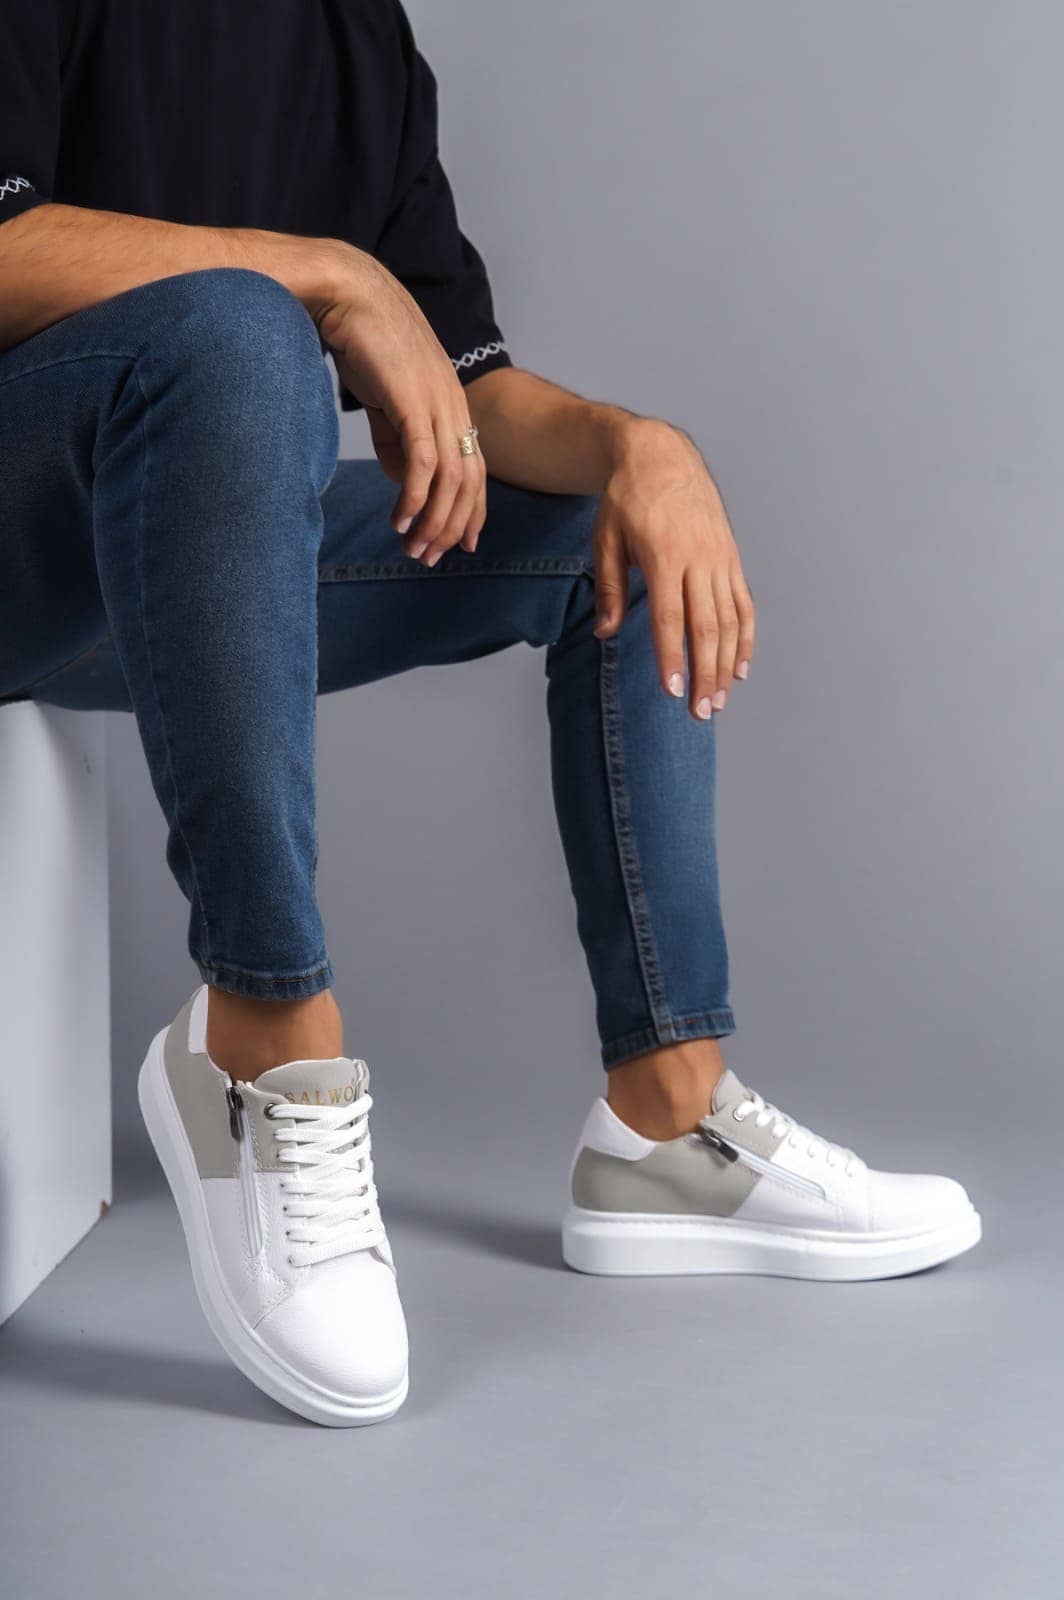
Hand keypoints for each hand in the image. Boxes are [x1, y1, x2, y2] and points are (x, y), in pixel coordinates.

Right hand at [312, 245, 485, 563]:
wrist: (348, 292)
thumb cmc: (364, 341)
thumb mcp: (386, 398)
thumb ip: (396, 438)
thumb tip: (401, 478)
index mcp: (452, 404)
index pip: (474, 469)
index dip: (471, 511)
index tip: (461, 545)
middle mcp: (454, 406)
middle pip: (469, 482)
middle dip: (451, 527)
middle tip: (429, 558)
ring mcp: (437, 404)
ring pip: (451, 480)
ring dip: (432, 522)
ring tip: (413, 549)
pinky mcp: (413, 403)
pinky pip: (423, 464)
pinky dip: (414, 498)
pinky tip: (399, 520)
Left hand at [592, 418, 754, 718]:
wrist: (662, 454)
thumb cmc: (626, 499)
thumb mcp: (605, 538)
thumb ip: (609, 587)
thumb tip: (606, 634)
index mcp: (664, 555)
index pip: (670, 617)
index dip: (672, 657)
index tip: (673, 691)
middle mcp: (699, 558)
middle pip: (706, 627)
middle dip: (704, 674)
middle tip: (701, 713)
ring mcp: (720, 558)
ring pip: (730, 621)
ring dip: (725, 665)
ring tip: (718, 701)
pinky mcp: (732, 557)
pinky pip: (744, 604)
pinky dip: (745, 638)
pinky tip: (739, 668)